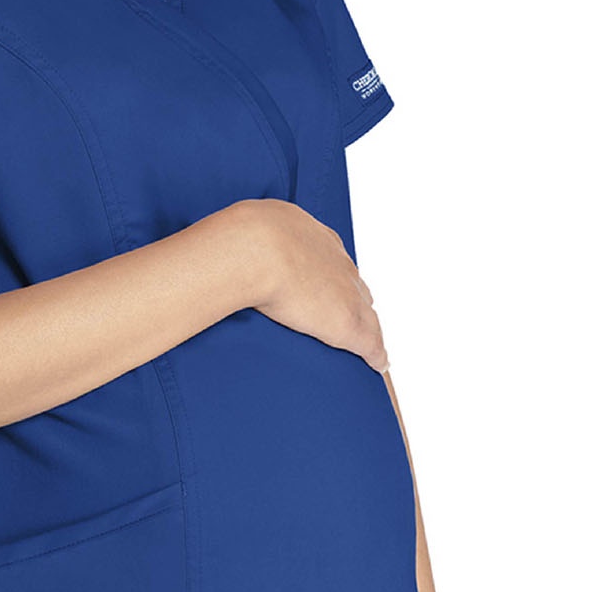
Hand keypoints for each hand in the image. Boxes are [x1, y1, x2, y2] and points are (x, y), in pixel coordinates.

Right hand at [231, 198, 387, 371]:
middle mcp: (336, 260)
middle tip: (345, 315)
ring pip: (366, 312)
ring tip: (367, 344)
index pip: (332, 260)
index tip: (325, 288)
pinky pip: (371, 341)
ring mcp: (345, 291)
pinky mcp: (347, 321)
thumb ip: (237, 239)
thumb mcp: (243, 228)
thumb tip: (213, 247)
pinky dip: (375, 354)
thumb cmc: (240, 237)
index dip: (330, 277)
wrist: (255, 249)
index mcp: (312, 236)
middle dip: (350, 298)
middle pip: (353, 285)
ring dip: (367, 327)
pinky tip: (378, 364)